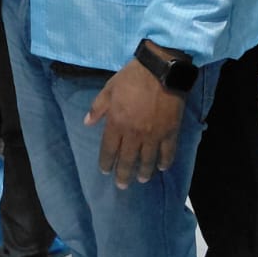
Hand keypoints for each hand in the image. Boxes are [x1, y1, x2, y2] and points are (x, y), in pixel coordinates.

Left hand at [85, 45, 186, 188]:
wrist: (161, 71)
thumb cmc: (132, 77)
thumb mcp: (109, 88)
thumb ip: (98, 107)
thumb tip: (87, 123)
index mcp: (116, 123)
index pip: (109, 149)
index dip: (106, 162)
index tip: (105, 171)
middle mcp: (134, 134)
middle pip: (127, 160)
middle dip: (123, 175)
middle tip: (121, 186)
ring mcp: (153, 135)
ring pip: (147, 160)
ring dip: (143, 172)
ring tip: (141, 179)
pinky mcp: (170, 132)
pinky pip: (168, 153)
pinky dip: (164, 162)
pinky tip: (161, 168)